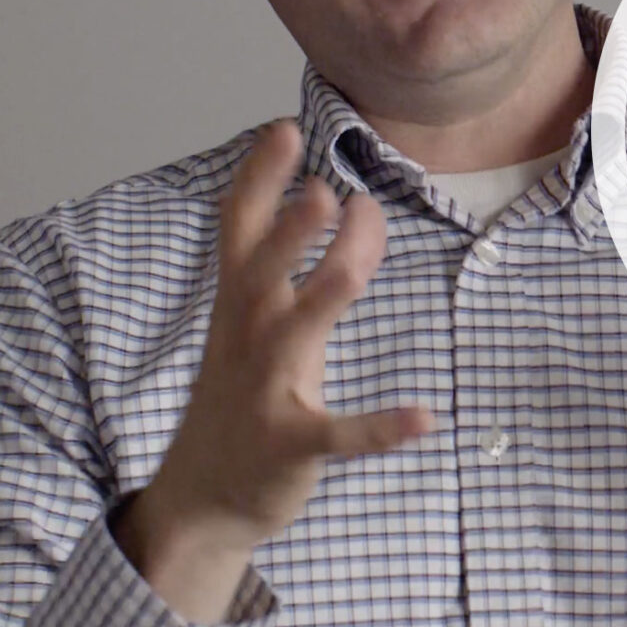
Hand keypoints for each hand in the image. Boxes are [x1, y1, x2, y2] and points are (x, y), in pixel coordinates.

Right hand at [113, 118, 432, 619]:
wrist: (202, 498)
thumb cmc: (245, 390)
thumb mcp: (278, 324)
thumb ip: (319, 264)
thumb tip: (361, 207)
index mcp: (240, 305)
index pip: (240, 230)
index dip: (259, 180)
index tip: (283, 128)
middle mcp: (247, 339)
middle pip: (259, 274)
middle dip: (287, 234)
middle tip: (321, 192)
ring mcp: (264, 392)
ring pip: (292, 338)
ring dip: (321, 300)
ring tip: (356, 269)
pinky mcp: (290, 446)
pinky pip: (338, 435)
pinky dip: (379, 428)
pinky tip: (424, 417)